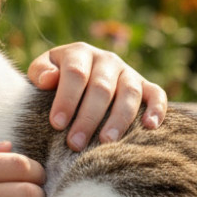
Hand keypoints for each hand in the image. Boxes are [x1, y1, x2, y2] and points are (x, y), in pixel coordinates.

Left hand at [27, 43, 166, 150]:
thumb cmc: (55, 78)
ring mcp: (128, 72)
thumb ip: (40, 72)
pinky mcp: (146, 85)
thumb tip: (48, 79)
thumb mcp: (42, 70)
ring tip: (107, 142)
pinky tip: (150, 126)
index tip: (57, 124)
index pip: (75, 74)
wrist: (77, 74)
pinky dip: (157, 108)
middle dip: (88, 117)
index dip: (66, 99)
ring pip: (129, 93)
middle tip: (75, 144)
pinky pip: (156, 94)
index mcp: (80, 52)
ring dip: (119, 118)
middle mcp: (107, 60)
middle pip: (101, 88)